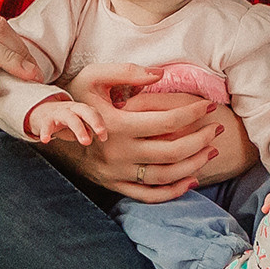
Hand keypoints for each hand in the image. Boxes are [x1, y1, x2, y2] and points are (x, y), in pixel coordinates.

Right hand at [23, 98, 105, 145]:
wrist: (38, 110)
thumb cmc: (62, 120)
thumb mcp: (76, 124)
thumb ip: (86, 129)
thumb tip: (92, 136)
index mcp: (80, 109)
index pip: (93, 113)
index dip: (100, 124)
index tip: (104, 138)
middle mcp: (70, 109)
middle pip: (85, 111)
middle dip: (95, 121)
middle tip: (101, 133)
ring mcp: (58, 113)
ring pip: (70, 117)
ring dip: (79, 129)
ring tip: (86, 142)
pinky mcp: (45, 120)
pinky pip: (46, 126)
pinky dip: (46, 132)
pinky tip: (45, 140)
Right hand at [47, 64, 225, 202]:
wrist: (52, 131)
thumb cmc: (78, 98)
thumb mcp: (94, 77)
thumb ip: (127, 72)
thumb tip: (160, 74)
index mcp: (116, 125)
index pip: (166, 122)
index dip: (192, 114)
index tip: (208, 106)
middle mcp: (118, 153)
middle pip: (171, 152)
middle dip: (200, 139)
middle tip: (217, 128)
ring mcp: (117, 173)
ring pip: (164, 176)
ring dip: (193, 165)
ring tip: (211, 150)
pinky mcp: (115, 185)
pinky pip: (149, 195)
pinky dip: (173, 191)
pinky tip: (192, 179)